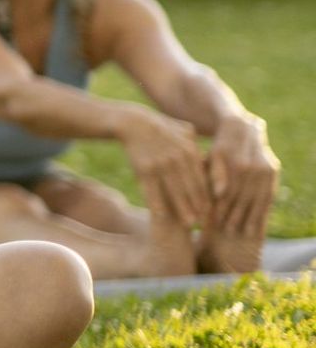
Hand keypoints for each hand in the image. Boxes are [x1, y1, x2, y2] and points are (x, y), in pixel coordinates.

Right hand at [118, 107, 208, 226]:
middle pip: (191, 188)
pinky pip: (151, 190)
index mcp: (189, 150)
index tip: (213, 211)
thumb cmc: (161, 127)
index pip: (202, 178)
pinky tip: (161, 216)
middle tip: (206, 223)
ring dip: (183, 210)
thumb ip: (199, 145)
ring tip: (190, 224)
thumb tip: (210, 156)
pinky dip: (156, 204)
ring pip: (174, 192)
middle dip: (199, 207)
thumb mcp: (184, 130)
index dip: (208, 196)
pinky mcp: (144, 169)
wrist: (133, 122)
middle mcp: (177, 159)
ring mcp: (160, 164)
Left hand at [206, 114, 278, 235]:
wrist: (239, 127)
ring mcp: (262, 165)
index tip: (209, 222)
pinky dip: (260, 212)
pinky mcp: (272, 169)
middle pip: (238, 194)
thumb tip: (212, 194)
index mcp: (225, 155)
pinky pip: (267, 195)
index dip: (216, 206)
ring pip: (254, 197)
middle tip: (224, 230)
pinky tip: (252, 228)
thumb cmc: (214, 148)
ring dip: (245, 217)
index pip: (221, 188)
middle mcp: (246, 160)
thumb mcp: (203, 158)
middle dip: (230, 214)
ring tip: (235, 232)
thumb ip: (207, 175)